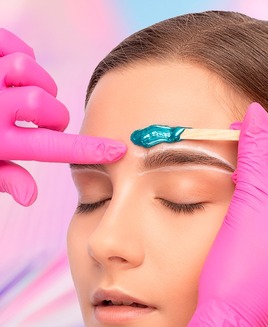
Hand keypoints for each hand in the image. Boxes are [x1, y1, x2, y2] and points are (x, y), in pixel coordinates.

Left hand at [0, 29, 124, 204]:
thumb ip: (3, 175)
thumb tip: (31, 196)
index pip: (49, 148)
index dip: (87, 150)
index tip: (116, 149)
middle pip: (45, 106)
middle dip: (52, 113)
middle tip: (41, 119)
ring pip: (31, 72)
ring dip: (36, 81)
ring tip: (21, 89)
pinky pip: (18, 47)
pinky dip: (20, 55)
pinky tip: (8, 70)